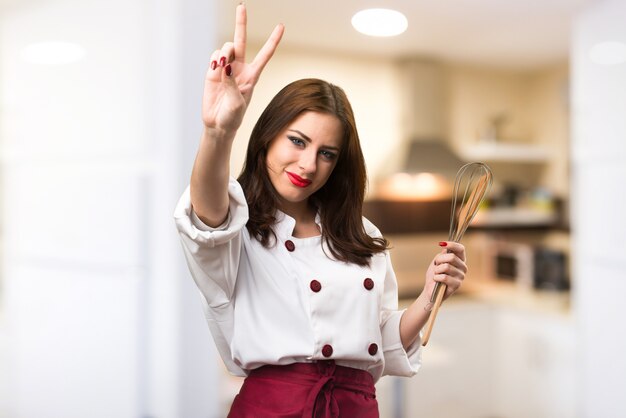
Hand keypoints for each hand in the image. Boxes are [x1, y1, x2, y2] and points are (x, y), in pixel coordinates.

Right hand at [202, 4, 283, 133]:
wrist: (218, 125)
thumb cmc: (233, 117)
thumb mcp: (237, 102)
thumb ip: (232, 83)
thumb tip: (224, 65)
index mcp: (253, 75)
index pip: (265, 54)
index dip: (273, 40)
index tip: (281, 26)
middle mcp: (240, 68)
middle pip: (241, 40)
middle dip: (241, 22)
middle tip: (241, 6)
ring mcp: (226, 68)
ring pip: (226, 47)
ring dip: (225, 51)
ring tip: (223, 65)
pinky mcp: (212, 71)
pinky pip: (215, 56)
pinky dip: (215, 59)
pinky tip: (216, 69)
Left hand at [423, 241, 466, 302]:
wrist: (431, 289)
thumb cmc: (435, 274)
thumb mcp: (437, 261)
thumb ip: (443, 254)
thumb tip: (446, 248)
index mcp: (460, 260)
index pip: (460, 249)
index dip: (452, 245)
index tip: (441, 244)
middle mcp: (463, 267)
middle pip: (451, 257)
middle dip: (439, 260)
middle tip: (436, 265)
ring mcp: (461, 276)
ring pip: (446, 267)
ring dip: (437, 270)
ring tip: (436, 274)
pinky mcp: (457, 285)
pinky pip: (444, 277)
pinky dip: (436, 277)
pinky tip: (437, 280)